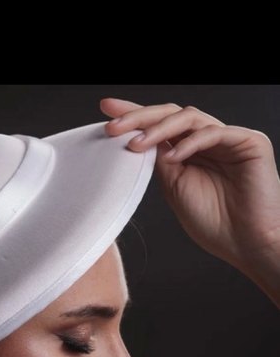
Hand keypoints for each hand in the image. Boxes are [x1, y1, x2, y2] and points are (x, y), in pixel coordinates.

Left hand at [101, 97, 279, 273]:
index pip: (161, 125)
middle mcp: (211, 140)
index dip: (134, 115)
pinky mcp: (250, 142)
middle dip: (139, 116)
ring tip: (136, 144)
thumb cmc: (216, 224)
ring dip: (158, 128)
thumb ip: (160, 160)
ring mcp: (231, 139)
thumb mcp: (175, 187)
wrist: (248, 245)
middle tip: (113, 125)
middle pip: (172, 115)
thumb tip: (135, 137)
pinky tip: (174, 157)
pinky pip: (214, 132)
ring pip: (190, 117)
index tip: (106, 111)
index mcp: (192, 151)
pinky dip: (191, 143)